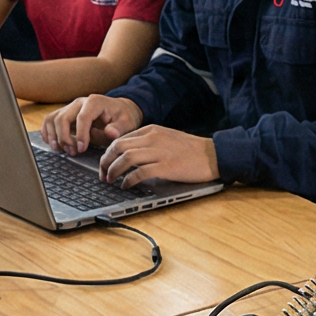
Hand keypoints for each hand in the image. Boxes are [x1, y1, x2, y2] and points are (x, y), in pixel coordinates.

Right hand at [41, 93, 142, 155]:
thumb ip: (119, 128)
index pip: (82, 117)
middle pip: (63, 118)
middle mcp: (79, 102)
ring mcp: (70, 107)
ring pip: (53, 119)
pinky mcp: (65, 114)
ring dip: (54, 136)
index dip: (81, 134)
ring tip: (62, 150)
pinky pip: (49, 120)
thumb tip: (110, 132)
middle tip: (73, 152)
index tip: (82, 149)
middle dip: (65, 138)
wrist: (119, 111)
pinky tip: (54, 144)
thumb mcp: (127, 123)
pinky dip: (48, 133)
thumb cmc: (123, 118)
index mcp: (94, 102)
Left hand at [96, 125, 218, 187]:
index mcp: (151, 130)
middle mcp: (152, 138)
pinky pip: (139, 172)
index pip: (121, 138)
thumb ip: (148, 142)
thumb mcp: (167, 137)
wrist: (213, 154)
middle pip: (118, 146)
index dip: (108, 153)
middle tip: (102, 174)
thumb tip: (129, 154)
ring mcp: (159, 152)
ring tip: (110, 180)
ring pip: (125, 158)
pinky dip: (128, 179)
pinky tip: (126, 185)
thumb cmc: (191, 149)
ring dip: (113, 170)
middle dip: (105, 161)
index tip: (105, 164)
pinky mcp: (165, 166)